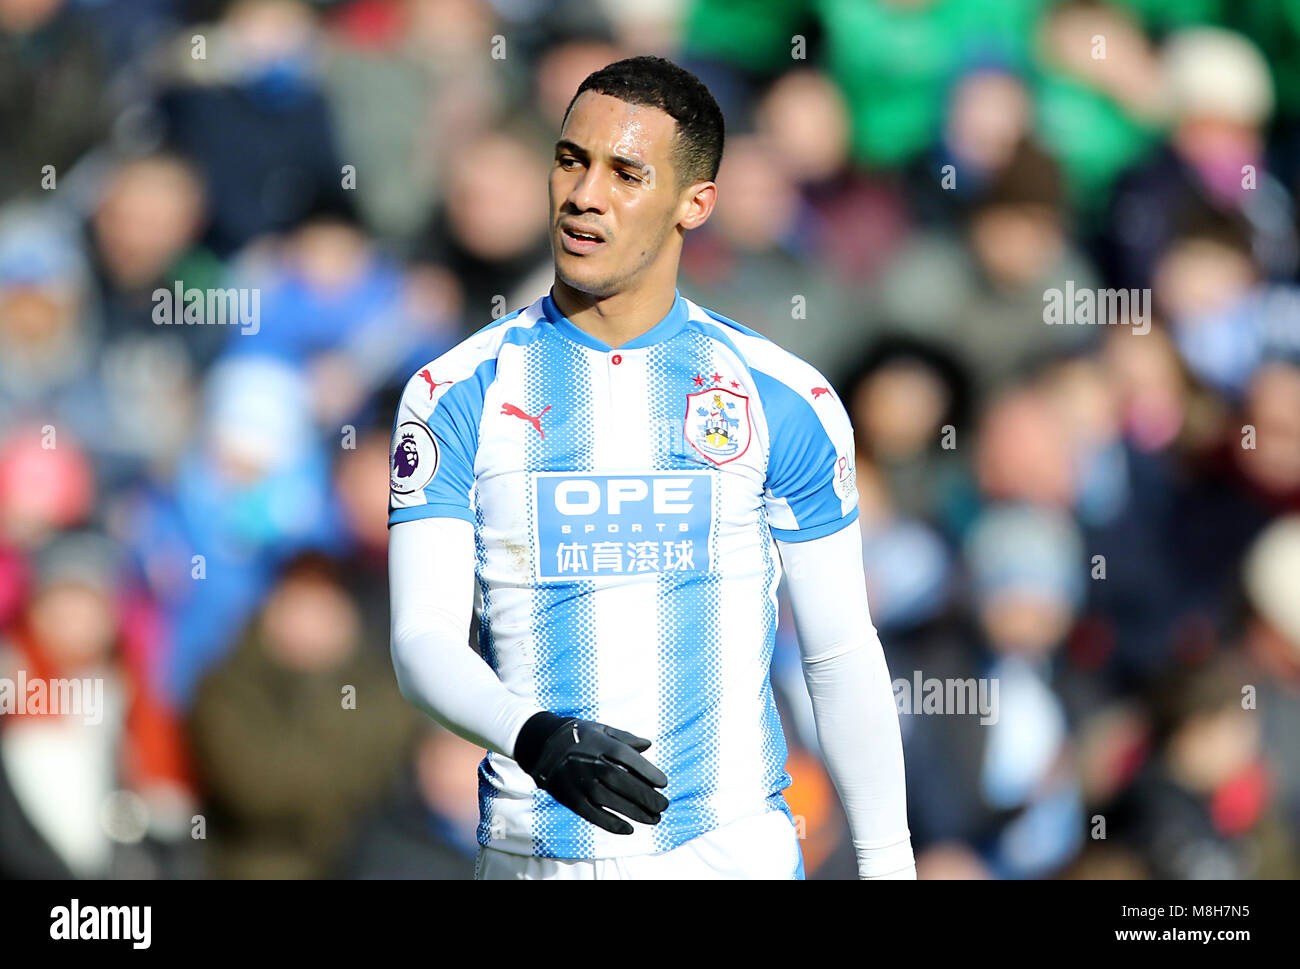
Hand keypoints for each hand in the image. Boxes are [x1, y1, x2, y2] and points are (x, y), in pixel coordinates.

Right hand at [514, 712, 668, 834]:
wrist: (541, 744)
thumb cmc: (577, 735)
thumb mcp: (599, 728)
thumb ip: (624, 737)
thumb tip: (648, 744)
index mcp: (599, 742)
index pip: (627, 757)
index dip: (647, 771)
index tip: (664, 783)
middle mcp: (588, 761)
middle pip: (621, 781)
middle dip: (645, 795)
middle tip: (664, 805)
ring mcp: (578, 781)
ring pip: (609, 800)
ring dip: (633, 811)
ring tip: (654, 819)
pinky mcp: (569, 797)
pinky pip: (591, 813)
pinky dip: (610, 823)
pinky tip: (628, 828)